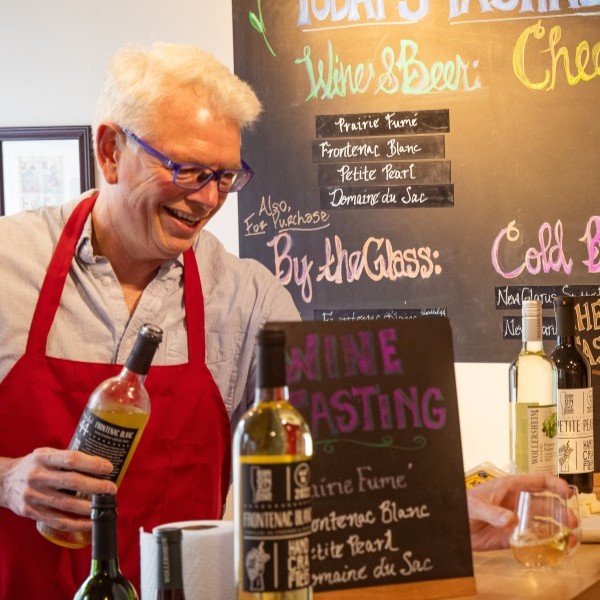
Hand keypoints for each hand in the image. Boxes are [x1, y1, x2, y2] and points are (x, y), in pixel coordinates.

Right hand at [0, 448, 116, 531]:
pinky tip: (90, 523)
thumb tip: (98, 464)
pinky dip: (76, 524)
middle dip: (95, 486)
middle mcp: (37, 476)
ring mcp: (33, 496)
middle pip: (71, 482)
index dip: (91, 464)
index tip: (108, 467)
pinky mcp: (31, 513)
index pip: (70, 459)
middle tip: (111, 489)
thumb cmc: (32, 466)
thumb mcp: (45, 454)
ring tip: (104, 507)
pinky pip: (57, 521)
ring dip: (88, 507)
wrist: (3, 482)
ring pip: (65, 504)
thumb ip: (66, 458)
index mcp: (43, 458)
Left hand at [467, 472, 570, 550]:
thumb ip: (491, 512)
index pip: (536, 481)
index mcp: (509, 487)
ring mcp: (516, 520)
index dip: (554, 484)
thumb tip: (510, 520)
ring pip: (543, 523)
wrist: (452, 525)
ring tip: (570, 538)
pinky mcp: (512, 537)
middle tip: (572, 521)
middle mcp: (517, 503)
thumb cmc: (462, 505)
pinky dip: (545, 543)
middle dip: (561, 510)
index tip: (567, 491)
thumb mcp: (474, 505)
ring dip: (558, 528)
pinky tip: (556, 548)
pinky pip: (532, 540)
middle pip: (545, 504)